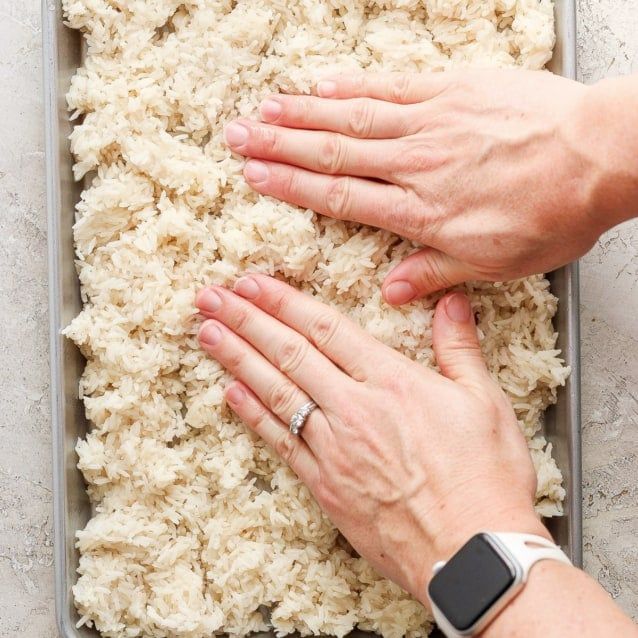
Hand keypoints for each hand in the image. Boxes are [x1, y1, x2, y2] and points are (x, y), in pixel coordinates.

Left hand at [195, 275, 548, 601]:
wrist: (472, 554)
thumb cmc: (485, 478)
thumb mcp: (485, 402)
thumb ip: (459, 347)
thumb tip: (450, 301)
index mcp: (392, 382)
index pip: (326, 328)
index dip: (284, 302)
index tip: (252, 283)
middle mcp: (354, 409)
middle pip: (289, 354)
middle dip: (245, 320)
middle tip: (210, 296)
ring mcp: (333, 448)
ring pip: (275, 392)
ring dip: (236, 359)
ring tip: (206, 333)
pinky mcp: (325, 486)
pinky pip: (280, 443)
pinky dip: (253, 415)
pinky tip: (230, 393)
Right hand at [223, 70, 604, 304]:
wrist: (601, 156)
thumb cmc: (553, 213)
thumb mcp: (496, 263)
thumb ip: (436, 274)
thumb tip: (393, 291)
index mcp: (421, 212)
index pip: (340, 197)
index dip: (293, 186)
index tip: (256, 176)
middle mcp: (415, 165)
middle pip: (333, 153)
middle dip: (279, 144)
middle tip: (238, 137)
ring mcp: (431, 123)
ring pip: (353, 117)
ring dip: (303, 112)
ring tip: (264, 108)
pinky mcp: (453, 91)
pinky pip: (393, 87)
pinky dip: (354, 86)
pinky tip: (322, 84)